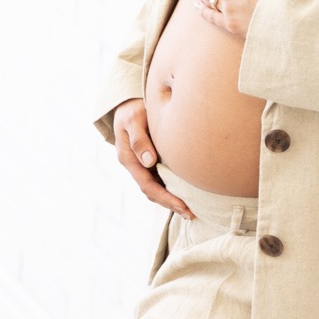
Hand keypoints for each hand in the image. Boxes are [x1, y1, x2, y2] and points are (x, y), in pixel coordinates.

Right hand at [113, 98, 192, 218]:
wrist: (127, 103)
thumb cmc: (132, 109)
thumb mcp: (134, 120)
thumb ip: (140, 140)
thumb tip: (149, 162)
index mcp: (128, 159)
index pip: (148, 185)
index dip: (165, 197)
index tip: (183, 205)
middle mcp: (134, 165)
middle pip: (152, 192)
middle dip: (170, 204)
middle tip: (191, 214)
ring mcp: (140, 164)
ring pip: (155, 188)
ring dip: (170, 199)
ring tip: (189, 209)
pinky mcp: (148, 160)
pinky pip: (158, 179)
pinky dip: (169, 188)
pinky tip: (184, 191)